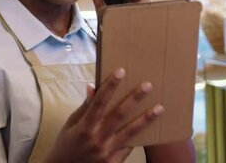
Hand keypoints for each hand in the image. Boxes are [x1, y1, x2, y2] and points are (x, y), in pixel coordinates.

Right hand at [44, 69, 163, 162]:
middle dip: (134, 98)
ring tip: (159, 108)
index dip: (109, 86)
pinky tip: (150, 128)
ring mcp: (107, 152)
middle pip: (118, 115)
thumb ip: (84, 108)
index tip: (120, 72)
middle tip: (147, 85)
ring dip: (146, 119)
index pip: (99, 102)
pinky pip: (129, 147)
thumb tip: (92, 87)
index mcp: (84, 127)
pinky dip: (138, 137)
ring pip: (130, 132)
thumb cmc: (66, 146)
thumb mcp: (70, 125)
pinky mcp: (114, 162)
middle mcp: (97, 139)